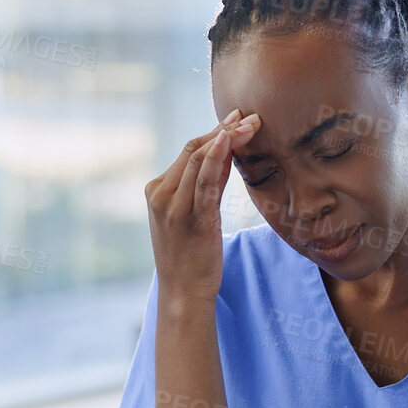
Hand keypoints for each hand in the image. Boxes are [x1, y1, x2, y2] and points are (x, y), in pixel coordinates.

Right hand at [144, 110, 260, 304]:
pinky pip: (204, 183)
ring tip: (250, 125)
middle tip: (249, 116)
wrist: (182, 291)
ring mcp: (173, 207)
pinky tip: (229, 141)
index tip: (237, 118)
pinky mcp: (191, 219)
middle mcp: (161, 194)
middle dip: (223, 130)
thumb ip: (206, 184)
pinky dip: (217, 159)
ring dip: (227, 138)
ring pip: (199, 160)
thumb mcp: (194, 213)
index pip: (188, 151)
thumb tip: (226, 153)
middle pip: (193, 150)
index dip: (214, 132)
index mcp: (157, 190)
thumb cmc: (190, 255)